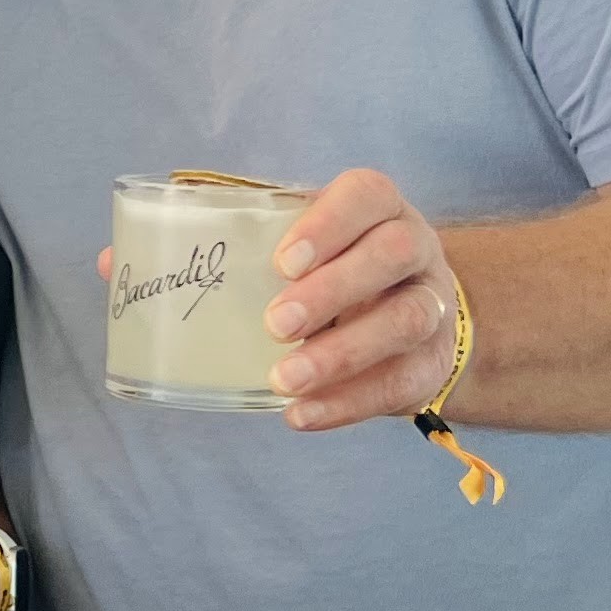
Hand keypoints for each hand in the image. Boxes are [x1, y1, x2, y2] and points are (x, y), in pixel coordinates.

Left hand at [258, 167, 459, 430]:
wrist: (405, 312)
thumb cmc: (334, 267)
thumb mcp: (309, 243)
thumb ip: (262, 236)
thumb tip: (177, 227)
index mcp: (381, 208)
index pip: (367, 196)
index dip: (328, 225)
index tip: (283, 263)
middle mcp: (417, 248)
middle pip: (393, 254)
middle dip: (332, 290)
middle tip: (275, 324)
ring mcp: (434, 305)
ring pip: (405, 321)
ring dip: (340, 354)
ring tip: (283, 379)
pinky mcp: (432, 362)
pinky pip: (400, 382)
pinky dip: (347, 402)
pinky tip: (301, 413)